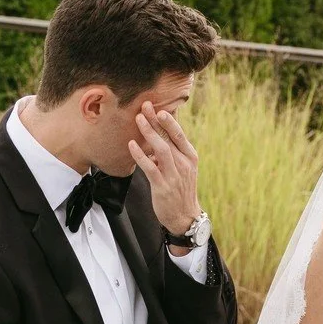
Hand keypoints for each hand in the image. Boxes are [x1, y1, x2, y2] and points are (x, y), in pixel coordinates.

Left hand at [129, 102, 201, 236]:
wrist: (185, 216)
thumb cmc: (181, 190)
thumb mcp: (183, 169)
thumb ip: (172, 153)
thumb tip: (155, 138)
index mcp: (190, 157)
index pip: (179, 135)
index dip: (170, 121)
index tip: (160, 109)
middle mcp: (184, 164)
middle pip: (169, 138)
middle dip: (156, 121)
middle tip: (145, 107)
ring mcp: (174, 175)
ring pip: (161, 149)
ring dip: (149, 133)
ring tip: (138, 120)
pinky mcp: (162, 186)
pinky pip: (150, 168)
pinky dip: (140, 155)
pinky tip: (131, 145)